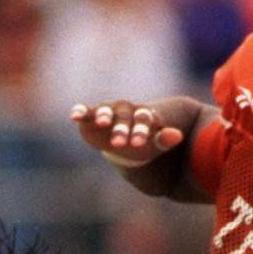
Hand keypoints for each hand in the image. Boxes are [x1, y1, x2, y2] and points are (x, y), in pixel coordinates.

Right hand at [70, 100, 184, 166]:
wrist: (126, 140)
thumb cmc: (143, 141)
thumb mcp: (154, 142)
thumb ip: (164, 139)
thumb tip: (178, 136)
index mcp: (142, 115)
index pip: (143, 119)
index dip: (141, 130)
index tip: (139, 143)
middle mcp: (125, 110)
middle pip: (124, 116)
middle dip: (122, 129)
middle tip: (120, 143)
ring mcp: (108, 111)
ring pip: (106, 111)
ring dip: (104, 116)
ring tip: (103, 123)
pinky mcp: (92, 116)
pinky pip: (86, 112)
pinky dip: (80, 111)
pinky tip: (74, 116)